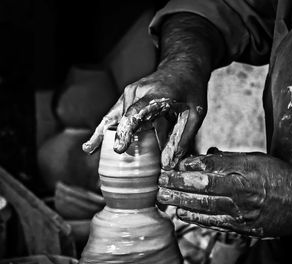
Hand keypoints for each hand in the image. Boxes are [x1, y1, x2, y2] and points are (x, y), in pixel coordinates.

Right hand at [82, 65, 206, 168]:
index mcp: (156, 94)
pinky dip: (102, 130)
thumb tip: (168, 164)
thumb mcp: (196, 112)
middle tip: (114, 158)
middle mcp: (137, 92)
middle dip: (122, 141)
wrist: (182, 65)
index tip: (118, 148)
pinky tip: (91, 144)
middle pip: (125, 121)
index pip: (137, 113)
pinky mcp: (125, 98)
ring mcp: (128, 93)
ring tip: (89, 150)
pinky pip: (112, 116)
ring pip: (114, 119)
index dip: (127, 130)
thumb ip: (183, 138)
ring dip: (105, 136)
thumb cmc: (190, 88)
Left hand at [157, 149, 291, 237]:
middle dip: (178, 182)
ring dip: (181, 200)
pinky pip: (214, 222)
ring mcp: (240, 210)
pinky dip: (196, 218)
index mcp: (245, 170)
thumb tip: (206, 154)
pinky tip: (181, 213)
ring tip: (163, 196)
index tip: (173, 164)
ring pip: (204, 205)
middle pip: (202, 186)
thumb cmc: (280, 177)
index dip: (189, 166)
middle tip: (160, 180)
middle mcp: (241, 190)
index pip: (210, 166)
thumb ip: (230, 158)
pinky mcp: (242, 226)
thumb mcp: (257, 159)